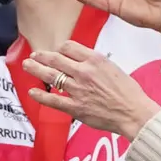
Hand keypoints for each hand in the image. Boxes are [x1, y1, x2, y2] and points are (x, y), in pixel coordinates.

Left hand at [22, 40, 159, 138]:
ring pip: (51, 76)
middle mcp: (84, 72)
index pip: (69, 47)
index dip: (60, 49)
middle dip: (42, 56)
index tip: (56, 53)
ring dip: (36, 70)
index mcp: (95, 60)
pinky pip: (53, 100)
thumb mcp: (113, 68)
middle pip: (56, 59)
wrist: (133, 113)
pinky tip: (32, 92)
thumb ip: (95, 64)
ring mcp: (78, 90)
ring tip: (27, 66)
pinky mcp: (75, 107)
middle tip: (34, 55)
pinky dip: (40, 95)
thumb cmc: (128, 92)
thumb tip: (81, 62)